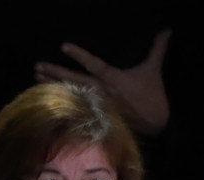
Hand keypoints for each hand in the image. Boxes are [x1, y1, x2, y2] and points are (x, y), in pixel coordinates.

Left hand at [34, 29, 171, 134]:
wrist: (157, 124)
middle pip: (76, 80)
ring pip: (72, 93)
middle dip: (56, 72)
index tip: (64, 46)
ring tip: (36, 77)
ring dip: (53, 85)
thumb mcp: (153, 70)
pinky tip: (48, 95)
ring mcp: (98, 105)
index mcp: (115, 79)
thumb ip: (157, 49)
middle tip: (38, 65)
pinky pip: (76, 107)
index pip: (95, 65)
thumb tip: (167, 30)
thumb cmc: (153, 95)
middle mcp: (103, 91)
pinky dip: (62, 101)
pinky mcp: (98, 115)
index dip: (80, 55)